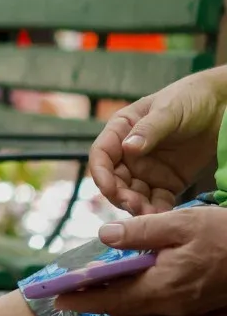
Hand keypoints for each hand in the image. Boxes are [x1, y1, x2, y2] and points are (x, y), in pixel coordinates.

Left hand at [54, 206, 226, 315]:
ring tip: (86, 290)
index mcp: (163, 285)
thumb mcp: (182, 223)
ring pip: (137, 307)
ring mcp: (183, 307)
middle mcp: (170, 303)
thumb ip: (141, 231)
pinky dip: (133, 297)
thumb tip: (104, 236)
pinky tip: (125, 285)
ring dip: (111, 299)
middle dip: (90, 301)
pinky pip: (154, 305)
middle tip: (61, 296)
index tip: (53, 298)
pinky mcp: (193, 305)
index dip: (81, 298)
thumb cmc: (225, 235)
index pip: (112, 298)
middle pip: (121, 306)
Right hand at [89, 68, 226, 214]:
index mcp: (121, 131)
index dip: (100, 173)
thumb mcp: (168, 111)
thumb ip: (148, 130)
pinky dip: (158, 211)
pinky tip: (164, 217)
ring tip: (150, 216)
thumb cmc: (189, 99)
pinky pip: (158, 200)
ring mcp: (148, 169)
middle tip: (134, 207)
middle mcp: (130, 153)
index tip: (108, 188)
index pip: (102, 155)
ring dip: (138, 207)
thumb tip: (128, 148)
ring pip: (134, 194)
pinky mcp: (168, 182)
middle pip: (115, 180)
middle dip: (121, 195)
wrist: (221, 107)